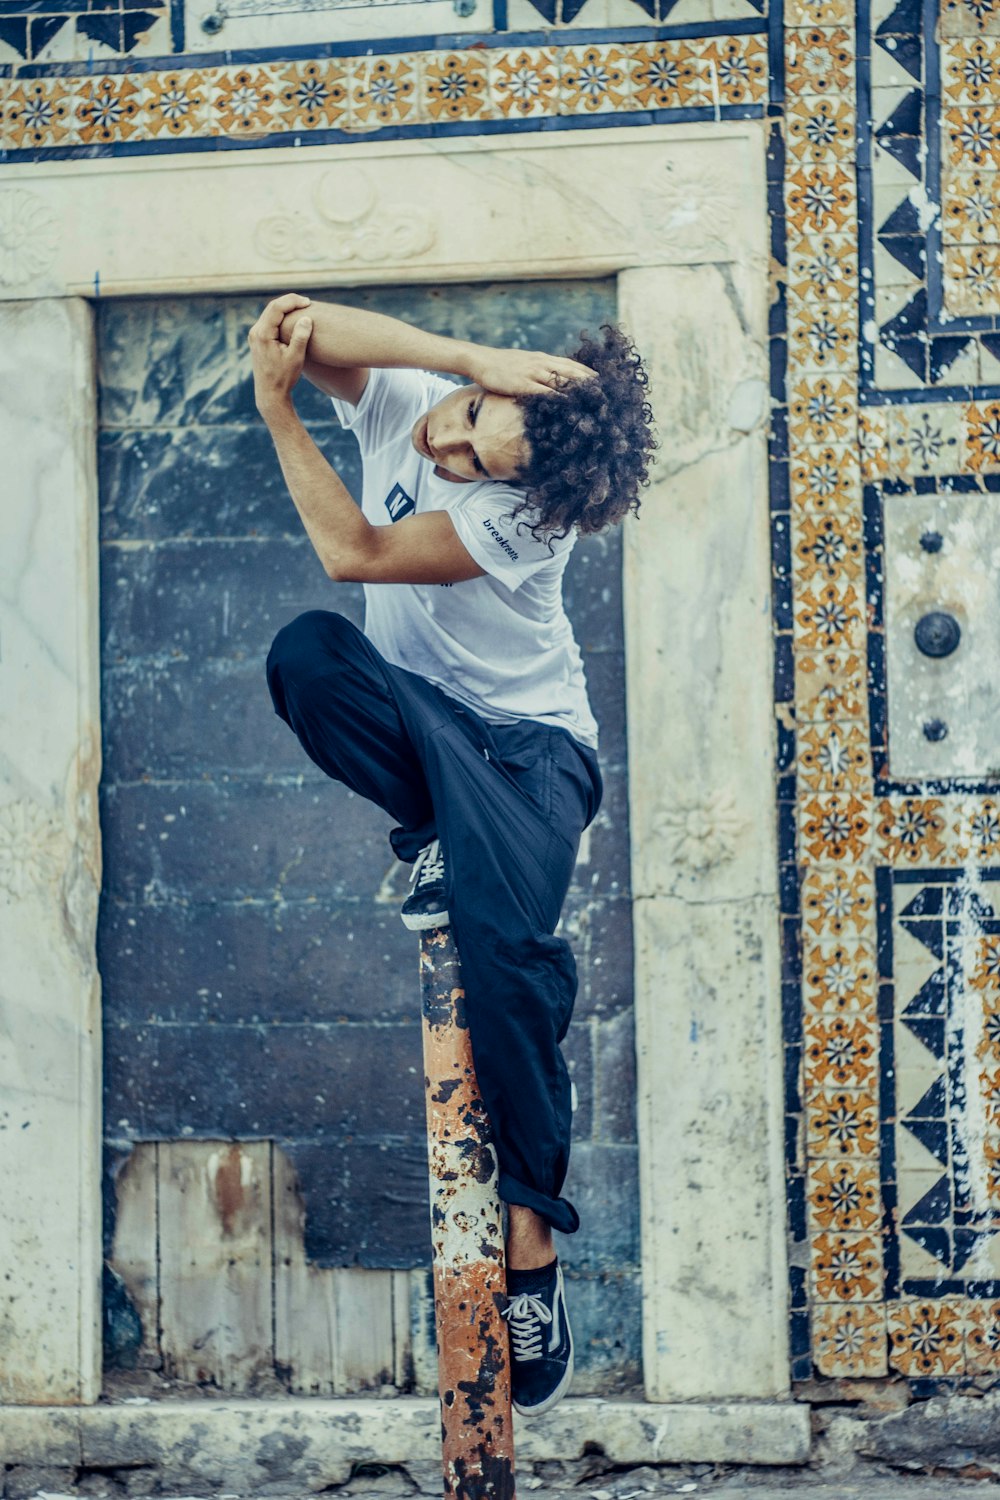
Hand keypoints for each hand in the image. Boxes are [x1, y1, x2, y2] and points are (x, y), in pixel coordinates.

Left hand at [248, 293, 312, 417]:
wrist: (270, 393)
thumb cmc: (283, 377)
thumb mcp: (296, 358)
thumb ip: (300, 337)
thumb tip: (306, 318)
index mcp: (263, 334)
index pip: (276, 308)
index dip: (293, 301)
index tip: (308, 303)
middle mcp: (255, 332)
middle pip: (272, 307)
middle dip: (289, 302)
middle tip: (306, 302)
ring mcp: (254, 335)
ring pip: (270, 313)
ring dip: (285, 308)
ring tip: (301, 308)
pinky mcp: (257, 339)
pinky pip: (269, 321)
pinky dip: (281, 317)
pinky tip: (292, 318)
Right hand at [467, 346, 596, 397]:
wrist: (480, 360)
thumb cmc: (500, 365)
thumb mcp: (523, 363)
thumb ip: (538, 370)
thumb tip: (548, 380)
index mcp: (543, 359)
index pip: (572, 365)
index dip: (589, 373)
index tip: (605, 382)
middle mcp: (542, 363)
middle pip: (573, 372)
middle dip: (591, 382)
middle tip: (609, 393)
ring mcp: (533, 372)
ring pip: (562, 380)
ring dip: (580, 390)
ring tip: (596, 400)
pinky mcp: (523, 383)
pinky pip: (544, 391)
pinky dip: (559, 398)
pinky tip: (569, 405)